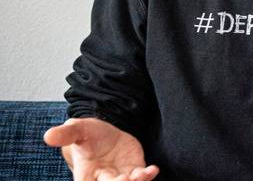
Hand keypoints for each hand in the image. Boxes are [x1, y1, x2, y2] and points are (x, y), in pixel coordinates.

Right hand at [44, 118, 158, 180]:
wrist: (105, 134)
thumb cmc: (87, 135)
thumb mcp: (77, 130)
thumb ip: (66, 134)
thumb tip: (48, 136)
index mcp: (85, 174)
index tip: (101, 179)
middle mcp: (103, 179)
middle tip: (124, 179)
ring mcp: (120, 176)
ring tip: (140, 174)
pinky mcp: (134, 170)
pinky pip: (142, 177)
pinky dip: (147, 175)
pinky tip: (152, 170)